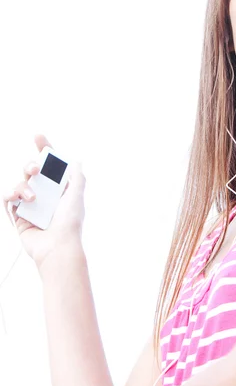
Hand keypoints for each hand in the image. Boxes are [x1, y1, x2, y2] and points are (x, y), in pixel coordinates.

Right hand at [2, 134, 85, 267]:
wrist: (57, 248)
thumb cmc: (69, 223)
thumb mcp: (77, 196)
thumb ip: (77, 177)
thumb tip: (76, 161)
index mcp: (60, 190)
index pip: (51, 167)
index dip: (44, 151)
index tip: (38, 137)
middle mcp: (45, 197)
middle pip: (32, 172)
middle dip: (30, 165)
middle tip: (35, 169)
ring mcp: (31, 206)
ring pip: (19, 184)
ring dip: (24, 186)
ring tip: (32, 197)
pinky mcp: (18, 217)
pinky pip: (8, 199)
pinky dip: (11, 195)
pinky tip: (20, 199)